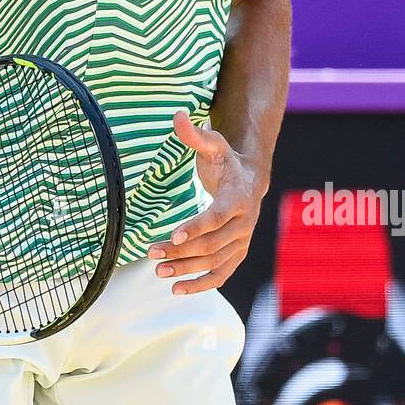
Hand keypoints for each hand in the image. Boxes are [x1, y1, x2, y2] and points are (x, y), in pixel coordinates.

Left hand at [147, 111, 264, 294]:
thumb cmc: (226, 161)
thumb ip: (194, 134)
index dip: (196, 227)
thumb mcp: (212, 144)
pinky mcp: (237, 254)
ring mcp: (242, 241)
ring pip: (215, 262)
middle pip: (213, 243)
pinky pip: (222, 274)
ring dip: (187, 270)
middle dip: (182, 251)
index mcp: (238, 196)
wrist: (251, 180)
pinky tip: (177, 290)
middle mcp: (244, 223)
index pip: (218, 216)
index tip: (173, 235)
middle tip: (153, 253)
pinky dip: (201, 284)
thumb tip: (177, 115)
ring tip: (159, 272)